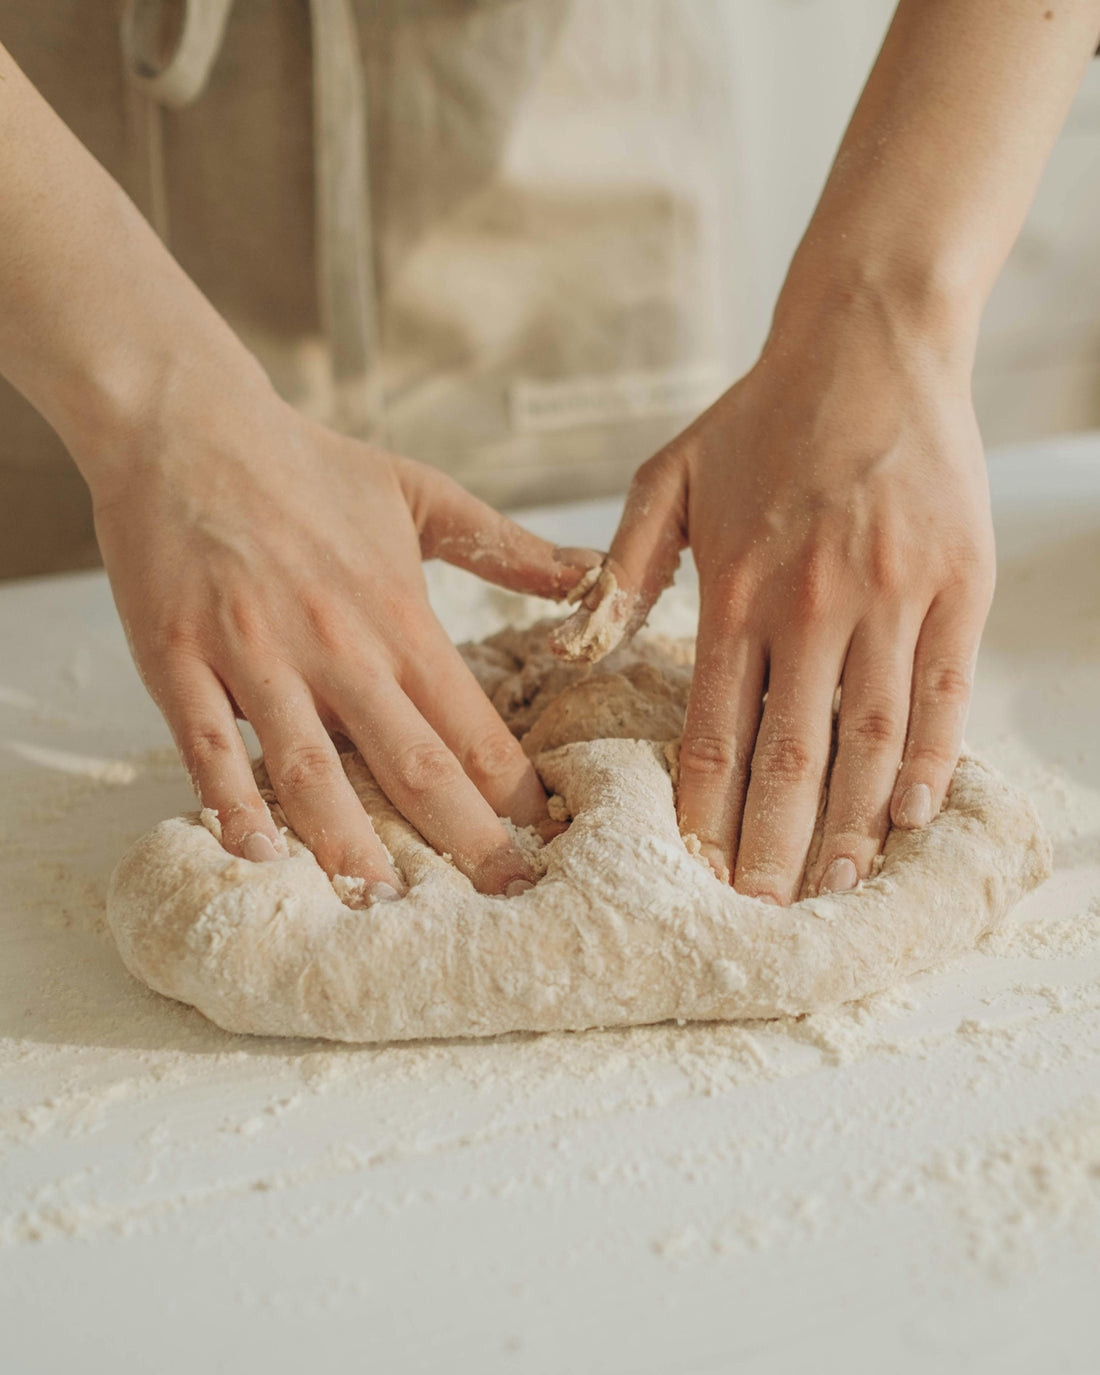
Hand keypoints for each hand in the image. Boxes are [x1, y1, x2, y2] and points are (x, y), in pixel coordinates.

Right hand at [90, 377, 595, 897]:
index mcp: (398, 614)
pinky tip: (258, 854)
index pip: (472, 723)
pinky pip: (207, 746)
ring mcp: (256, 655)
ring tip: (386, 904)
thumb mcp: (421, 494)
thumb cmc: (307, 463)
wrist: (187, 424)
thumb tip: (594, 573)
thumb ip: (507, 546)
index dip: (515, 788)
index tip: (548, 838)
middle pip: (412, 762)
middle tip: (504, 898)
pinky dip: (231, 803)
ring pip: (312, 769)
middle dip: (464, 839)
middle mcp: (337, 644)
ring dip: (351, 843)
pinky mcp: (180, 659)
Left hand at [599, 286, 994, 903]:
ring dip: (851, 823)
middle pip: (790, 754)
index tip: (700, 872)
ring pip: (868, 737)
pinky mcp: (958, 582)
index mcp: (733, 587)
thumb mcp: (666, 476)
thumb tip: (580, 647)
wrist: (870, 339)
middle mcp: (809, 603)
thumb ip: (621, 567)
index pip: (713, 729)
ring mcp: (891, 594)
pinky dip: (930, 760)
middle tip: (764, 916)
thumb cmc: (760, 415)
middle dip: (774, 845)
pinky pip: (944, 691)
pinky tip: (911, 816)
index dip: (706, 811)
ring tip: (835, 889)